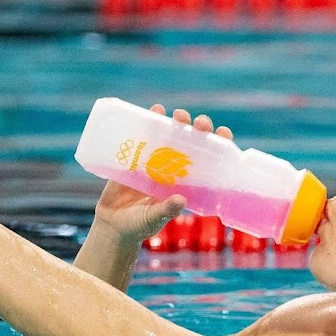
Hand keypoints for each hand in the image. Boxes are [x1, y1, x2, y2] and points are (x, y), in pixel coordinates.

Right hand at [92, 105, 233, 241]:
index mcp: (186, 183)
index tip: (223, 133)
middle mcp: (174, 169)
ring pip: (171, 136)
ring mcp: (155, 161)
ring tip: (179, 114)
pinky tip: (156, 109)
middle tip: (199, 123)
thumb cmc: (139, 225)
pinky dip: (151, 121)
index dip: (218, 145)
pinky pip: (145, 136)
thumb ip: (166, 210)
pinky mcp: (136, 157)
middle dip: (199, 129)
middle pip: (192, 143)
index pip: (209, 161)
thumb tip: (180, 200)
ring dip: (177, 122)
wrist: (112, 224)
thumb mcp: (154, 219)